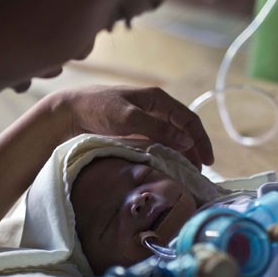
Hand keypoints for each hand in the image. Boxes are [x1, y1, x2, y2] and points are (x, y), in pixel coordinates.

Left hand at [49, 85, 213, 169]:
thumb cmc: (96, 109)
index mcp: (158, 100)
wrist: (69, 113)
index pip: (189, 120)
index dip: (201, 140)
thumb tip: (186, 141)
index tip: (207, 161)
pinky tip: (167, 171)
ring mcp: (145, 123)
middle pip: (183, 132)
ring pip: (171, 141)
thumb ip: (156, 128)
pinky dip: (165, 158)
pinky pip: (157, 146)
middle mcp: (155, 110)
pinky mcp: (135, 135)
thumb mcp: (127, 117)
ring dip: (181, 157)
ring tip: (185, 176)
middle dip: (193, 152)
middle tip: (197, 175)